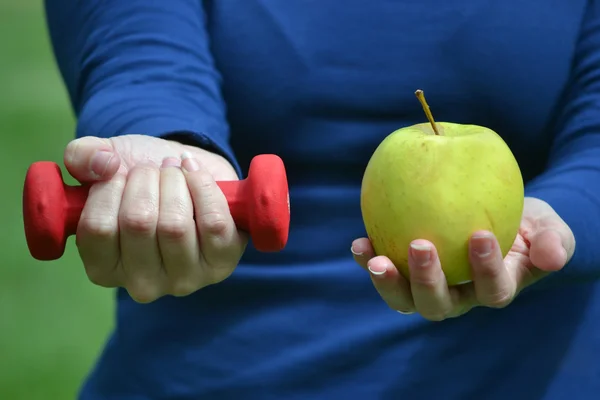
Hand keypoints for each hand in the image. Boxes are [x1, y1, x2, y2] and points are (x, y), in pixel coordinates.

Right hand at [64, 134, 246, 302]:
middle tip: (152, 169)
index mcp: (104, 268)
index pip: (98, 228)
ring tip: (174, 170)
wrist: (191, 176)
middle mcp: (142, 283)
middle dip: (146, 179)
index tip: (120, 171)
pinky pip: (214, 223)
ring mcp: (184, 279)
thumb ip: (83, 157)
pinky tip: (195, 173)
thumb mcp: (105, 163)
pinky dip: (204, 187)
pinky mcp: (220, 265)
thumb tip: (102, 164)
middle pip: (139, 223)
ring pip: (175, 225)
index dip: (110, 187)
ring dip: (174, 181)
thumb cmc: (143, 180)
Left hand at [351, 197, 575, 320]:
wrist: (496, 216)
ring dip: (389, 282)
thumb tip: (550, 256)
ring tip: (375, 258)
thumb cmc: (525, 225)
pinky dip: (368, 260)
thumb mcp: (549, 228)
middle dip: (427, 281)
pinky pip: (384, 270)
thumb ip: (555, 242)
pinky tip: (359, 243)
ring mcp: (428, 286)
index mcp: (494, 288)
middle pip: (439, 305)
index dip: (486, 269)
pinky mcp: (405, 269)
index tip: (481, 235)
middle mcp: (459, 296)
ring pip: (406, 299)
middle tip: (420, 245)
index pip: (492, 290)